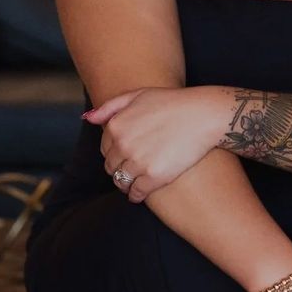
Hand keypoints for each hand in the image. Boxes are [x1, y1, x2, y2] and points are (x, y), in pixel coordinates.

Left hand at [83, 86, 227, 202]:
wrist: (203, 115)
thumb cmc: (173, 103)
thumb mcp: (139, 95)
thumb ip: (110, 107)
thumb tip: (87, 118)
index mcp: (116, 126)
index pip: (105, 149)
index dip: (115, 153)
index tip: (125, 155)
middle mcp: (123, 145)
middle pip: (111, 167)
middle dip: (119, 168)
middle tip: (132, 169)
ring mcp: (138, 162)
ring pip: (121, 182)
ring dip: (125, 184)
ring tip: (135, 183)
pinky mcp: (154, 177)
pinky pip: (136, 193)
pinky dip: (136, 196)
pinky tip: (141, 193)